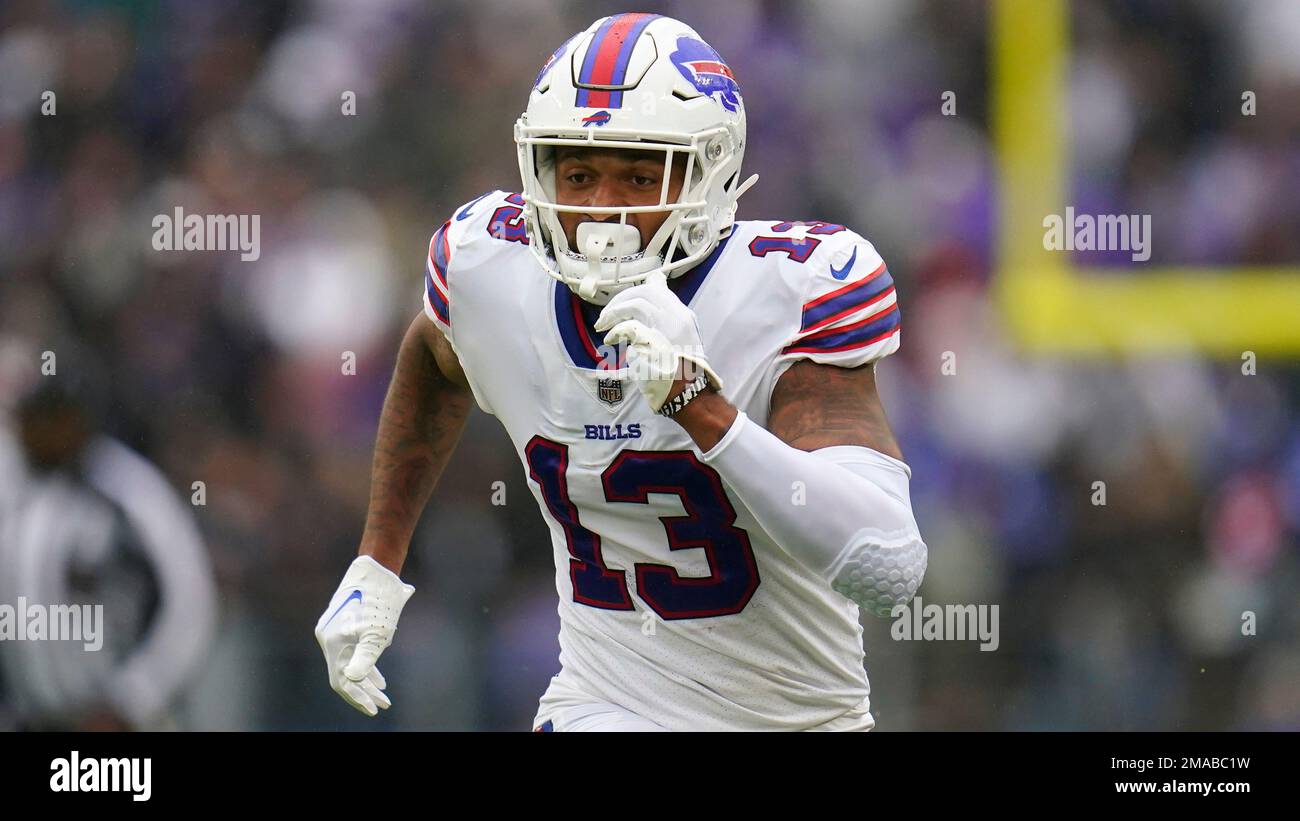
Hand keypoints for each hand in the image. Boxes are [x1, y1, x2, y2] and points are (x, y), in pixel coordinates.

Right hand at [314, 555, 414, 715]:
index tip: (375, 709)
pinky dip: (366, 663)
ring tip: (383, 693)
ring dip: (367, 679)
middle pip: (345, 674)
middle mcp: (329, 637)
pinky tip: (378, 676)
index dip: (358, 697)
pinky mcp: (344, 623)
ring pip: (350, 662)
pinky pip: (352, 651)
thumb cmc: (379, 599)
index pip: (341, 680)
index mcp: (332, 641)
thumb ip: (365, 658)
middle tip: (384, 704)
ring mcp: (335, 629)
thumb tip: (351, 679)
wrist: (377, 567)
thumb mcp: (377, 632)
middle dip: (365, 691)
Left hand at [594, 271, 722, 410]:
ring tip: (602, 323)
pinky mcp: (650, 338)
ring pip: (635, 302)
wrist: (687, 392)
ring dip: (614, 310)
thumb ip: (664, 328)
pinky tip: (609, 339)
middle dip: (621, 299)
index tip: (625, 296)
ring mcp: (664, 325)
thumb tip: (642, 321)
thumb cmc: (680, 374)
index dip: (638, 287)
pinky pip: (626, 325)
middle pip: (644, 292)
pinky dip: (614, 330)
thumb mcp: (679, 345)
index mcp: (683, 317)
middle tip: (607, 313)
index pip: (659, 288)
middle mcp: (676, 316)